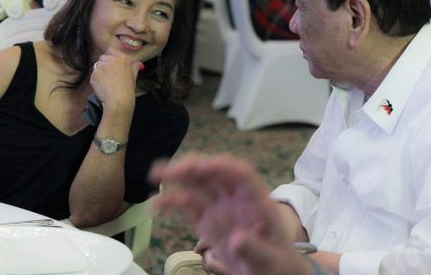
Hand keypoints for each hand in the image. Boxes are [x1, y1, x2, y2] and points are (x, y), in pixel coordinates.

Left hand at [90, 49, 142, 114]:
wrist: (119, 100)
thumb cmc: (128, 88)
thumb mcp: (134, 75)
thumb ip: (135, 67)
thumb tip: (139, 64)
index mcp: (123, 58)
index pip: (111, 50)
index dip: (110, 56)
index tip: (112, 64)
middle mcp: (111, 59)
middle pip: (103, 57)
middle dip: (104, 64)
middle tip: (109, 74)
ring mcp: (102, 66)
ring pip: (97, 65)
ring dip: (100, 71)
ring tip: (106, 81)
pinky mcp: (94, 73)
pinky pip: (94, 74)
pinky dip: (96, 79)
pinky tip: (102, 86)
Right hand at [150, 154, 303, 274]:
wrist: (269, 271)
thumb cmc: (275, 262)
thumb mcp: (268, 259)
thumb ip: (254, 249)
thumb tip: (237, 239)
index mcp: (257, 200)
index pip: (242, 174)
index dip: (222, 166)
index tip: (202, 165)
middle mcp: (237, 198)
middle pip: (216, 173)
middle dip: (194, 167)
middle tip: (170, 170)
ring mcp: (220, 207)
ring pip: (199, 184)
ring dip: (178, 176)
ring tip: (154, 175)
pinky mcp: (207, 220)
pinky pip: (188, 205)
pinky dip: (172, 201)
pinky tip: (155, 204)